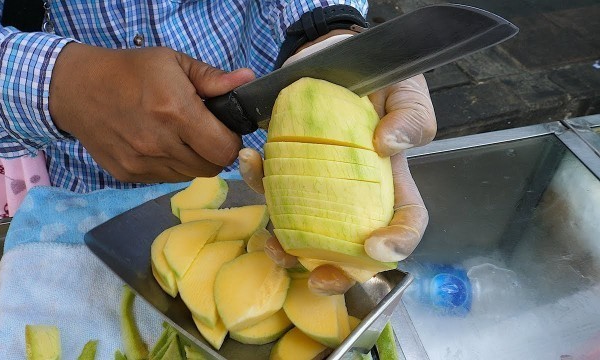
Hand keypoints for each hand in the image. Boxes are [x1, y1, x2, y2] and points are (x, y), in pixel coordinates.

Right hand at [49, 43, 254, 182]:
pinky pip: (166, 179)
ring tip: (179, 136)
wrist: (76, 89)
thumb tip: (247, 81)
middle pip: (211, 168)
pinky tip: (159, 144)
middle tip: (204, 132)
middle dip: (215, 152)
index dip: (231, 141)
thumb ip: (213, 78)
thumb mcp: (173, 62)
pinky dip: (171, 166)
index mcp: (175, 111)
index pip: (224, 149)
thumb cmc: (129, 71)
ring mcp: (142, 163)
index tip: (224, 129)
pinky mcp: (129, 175)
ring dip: (194, 160)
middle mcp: (159, 143)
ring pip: (190, 176)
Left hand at [239, 35, 434, 295]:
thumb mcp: (406, 89)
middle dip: (337, 270)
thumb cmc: (378, 75)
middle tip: (318, 277)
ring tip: (271, 241)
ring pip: (304, 227)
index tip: (375, 248)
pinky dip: (256, 178)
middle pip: (352, 244)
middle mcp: (353, 189)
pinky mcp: (289, 164)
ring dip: (286, 244)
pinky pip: (271, 182)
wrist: (336, 54)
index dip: (398, 243)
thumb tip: (388, 145)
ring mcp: (318, 181)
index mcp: (389, 177)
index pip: (405, 220)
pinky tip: (249, 159)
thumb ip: (411, 117)